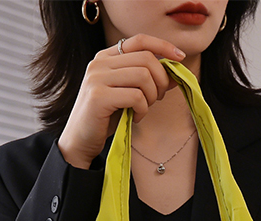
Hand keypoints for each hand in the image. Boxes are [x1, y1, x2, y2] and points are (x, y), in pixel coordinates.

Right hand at [58, 34, 185, 168]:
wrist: (81, 140)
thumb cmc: (106, 117)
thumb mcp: (129, 95)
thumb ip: (147, 82)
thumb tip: (175, 74)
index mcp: (106, 57)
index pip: (140, 40)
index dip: (163, 46)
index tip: (180, 58)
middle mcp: (100, 62)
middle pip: (146, 59)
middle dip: (161, 80)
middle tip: (158, 98)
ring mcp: (97, 78)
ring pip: (143, 76)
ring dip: (152, 96)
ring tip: (144, 109)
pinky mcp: (99, 96)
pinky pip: (136, 97)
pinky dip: (143, 110)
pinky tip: (135, 118)